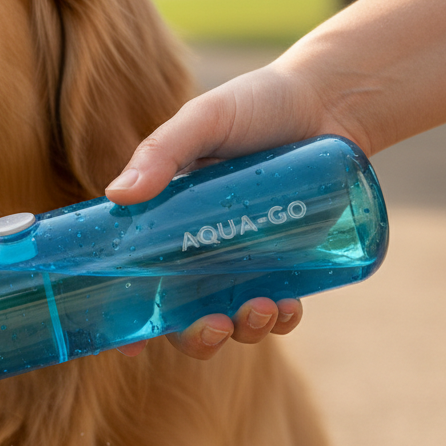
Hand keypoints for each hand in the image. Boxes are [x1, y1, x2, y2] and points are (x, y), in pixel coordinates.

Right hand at [103, 64, 336, 358]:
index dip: (128, 318)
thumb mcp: (203, 121)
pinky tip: (286, 308)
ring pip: (231, 316)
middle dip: (194, 337)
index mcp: (163, 219)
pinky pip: (278, 306)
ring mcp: (243, 258)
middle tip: (213, 328)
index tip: (129, 344)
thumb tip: (117, 196)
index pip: (133, 275)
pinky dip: (280, 319)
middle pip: (182, 313)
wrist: (328, 100)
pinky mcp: (286, 261)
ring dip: (242, 331)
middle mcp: (197, 247)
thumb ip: (161, 152)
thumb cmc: (254, 104)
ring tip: (260, 309)